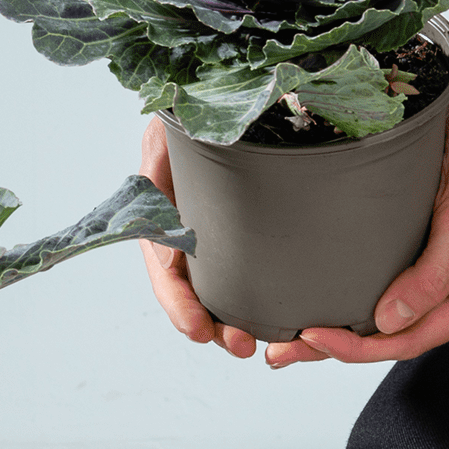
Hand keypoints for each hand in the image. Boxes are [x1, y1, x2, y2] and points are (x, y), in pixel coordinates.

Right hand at [138, 116, 262, 359]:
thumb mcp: (168, 143)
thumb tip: (163, 246)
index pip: (167, 275)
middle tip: (246, 347)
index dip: (179, 306)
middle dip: (218, 329)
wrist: (230, 101)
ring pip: (229, 296)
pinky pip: (260, 277)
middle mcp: (194, 238)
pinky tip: (290, 320)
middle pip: (199, 297)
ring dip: (244, 326)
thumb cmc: (190, 117)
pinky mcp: (257, 238)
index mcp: (165, 222)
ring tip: (268, 347)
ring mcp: (223, 241)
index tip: (199, 330)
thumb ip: (158, 178)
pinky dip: (268, 303)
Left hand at [268, 49, 448, 367]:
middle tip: (277, 352)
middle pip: (390, 332)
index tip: (309, 336)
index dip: (358, 347)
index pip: (412, 338)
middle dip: (335, 345)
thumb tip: (389, 322)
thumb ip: (434, 274)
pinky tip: (310, 293)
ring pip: (379, 311)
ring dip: (336, 324)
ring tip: (281, 335)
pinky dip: (345, 290)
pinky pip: (377, 277)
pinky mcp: (416, 239)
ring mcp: (436, 266)